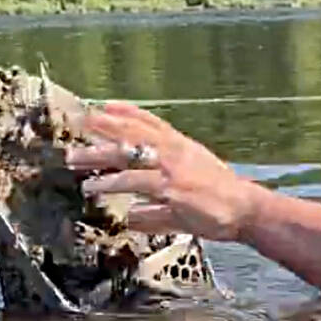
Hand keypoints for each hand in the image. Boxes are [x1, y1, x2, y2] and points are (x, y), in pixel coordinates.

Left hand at [64, 102, 260, 240]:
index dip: (127, 112)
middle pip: (133, 133)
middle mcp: (175, 152)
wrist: (246, 209)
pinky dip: (112, 183)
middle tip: (80, 124)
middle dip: (104, 128)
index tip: (105, 106)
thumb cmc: (223, 201)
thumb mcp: (190, 192)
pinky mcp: (170, 189)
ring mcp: (172, 169)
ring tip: (74, 159)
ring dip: (98, 156)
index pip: (152, 122)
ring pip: (128, 156)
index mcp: (182, 147)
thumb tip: (131, 214)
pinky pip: (135, 183)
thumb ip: (158, 201)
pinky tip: (94, 187)